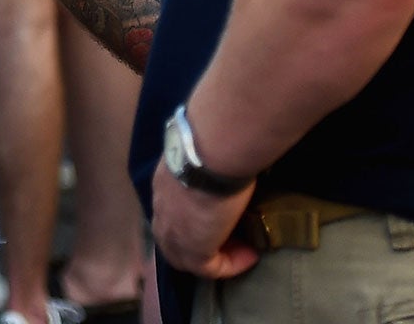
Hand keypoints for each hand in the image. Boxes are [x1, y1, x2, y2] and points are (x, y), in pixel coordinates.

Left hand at [150, 159, 259, 280]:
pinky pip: (210, 269)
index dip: (192, 222)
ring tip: (243, 249)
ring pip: (187, 259)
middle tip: (230, 240)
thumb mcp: (201, 154)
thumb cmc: (209, 144)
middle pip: (173, 241)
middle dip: (200, 245)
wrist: (209, 152)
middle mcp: (162, 211)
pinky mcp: (193, 250)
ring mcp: (174, 233)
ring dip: (215, 257)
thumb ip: (205, 164)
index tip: (221, 219)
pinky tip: (252, 254)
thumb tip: (223, 160)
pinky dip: (231, 265)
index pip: (170, 213)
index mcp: (164, 186)